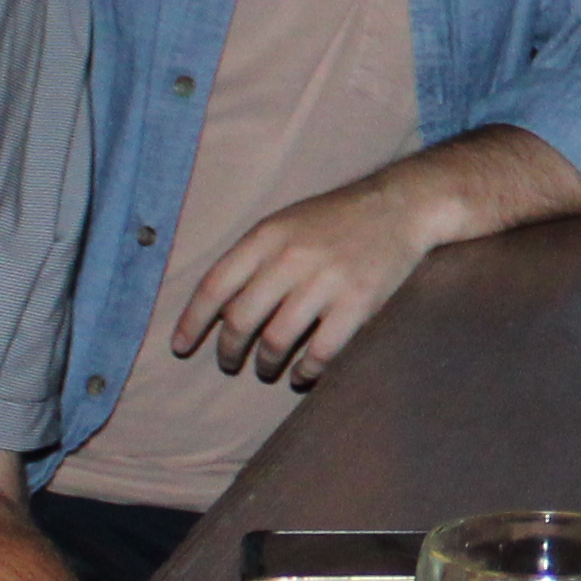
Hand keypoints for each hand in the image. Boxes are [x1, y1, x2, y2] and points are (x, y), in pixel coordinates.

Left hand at [174, 165, 444, 386]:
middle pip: (241, 319)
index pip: (215, 285)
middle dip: (229, 350)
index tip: (180, 348)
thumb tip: (216, 307)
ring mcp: (326, 281)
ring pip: (276, 340)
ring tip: (266, 369)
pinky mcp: (358, 303)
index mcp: (267, 236)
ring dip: (265, 363)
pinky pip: (321, 351)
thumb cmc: (335, 219)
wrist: (400, 206)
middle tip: (229, 363)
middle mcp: (291, 258)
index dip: (192, 322)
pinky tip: (303, 374)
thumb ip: (252, 257)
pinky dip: (306, 370)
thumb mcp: (285, 223)